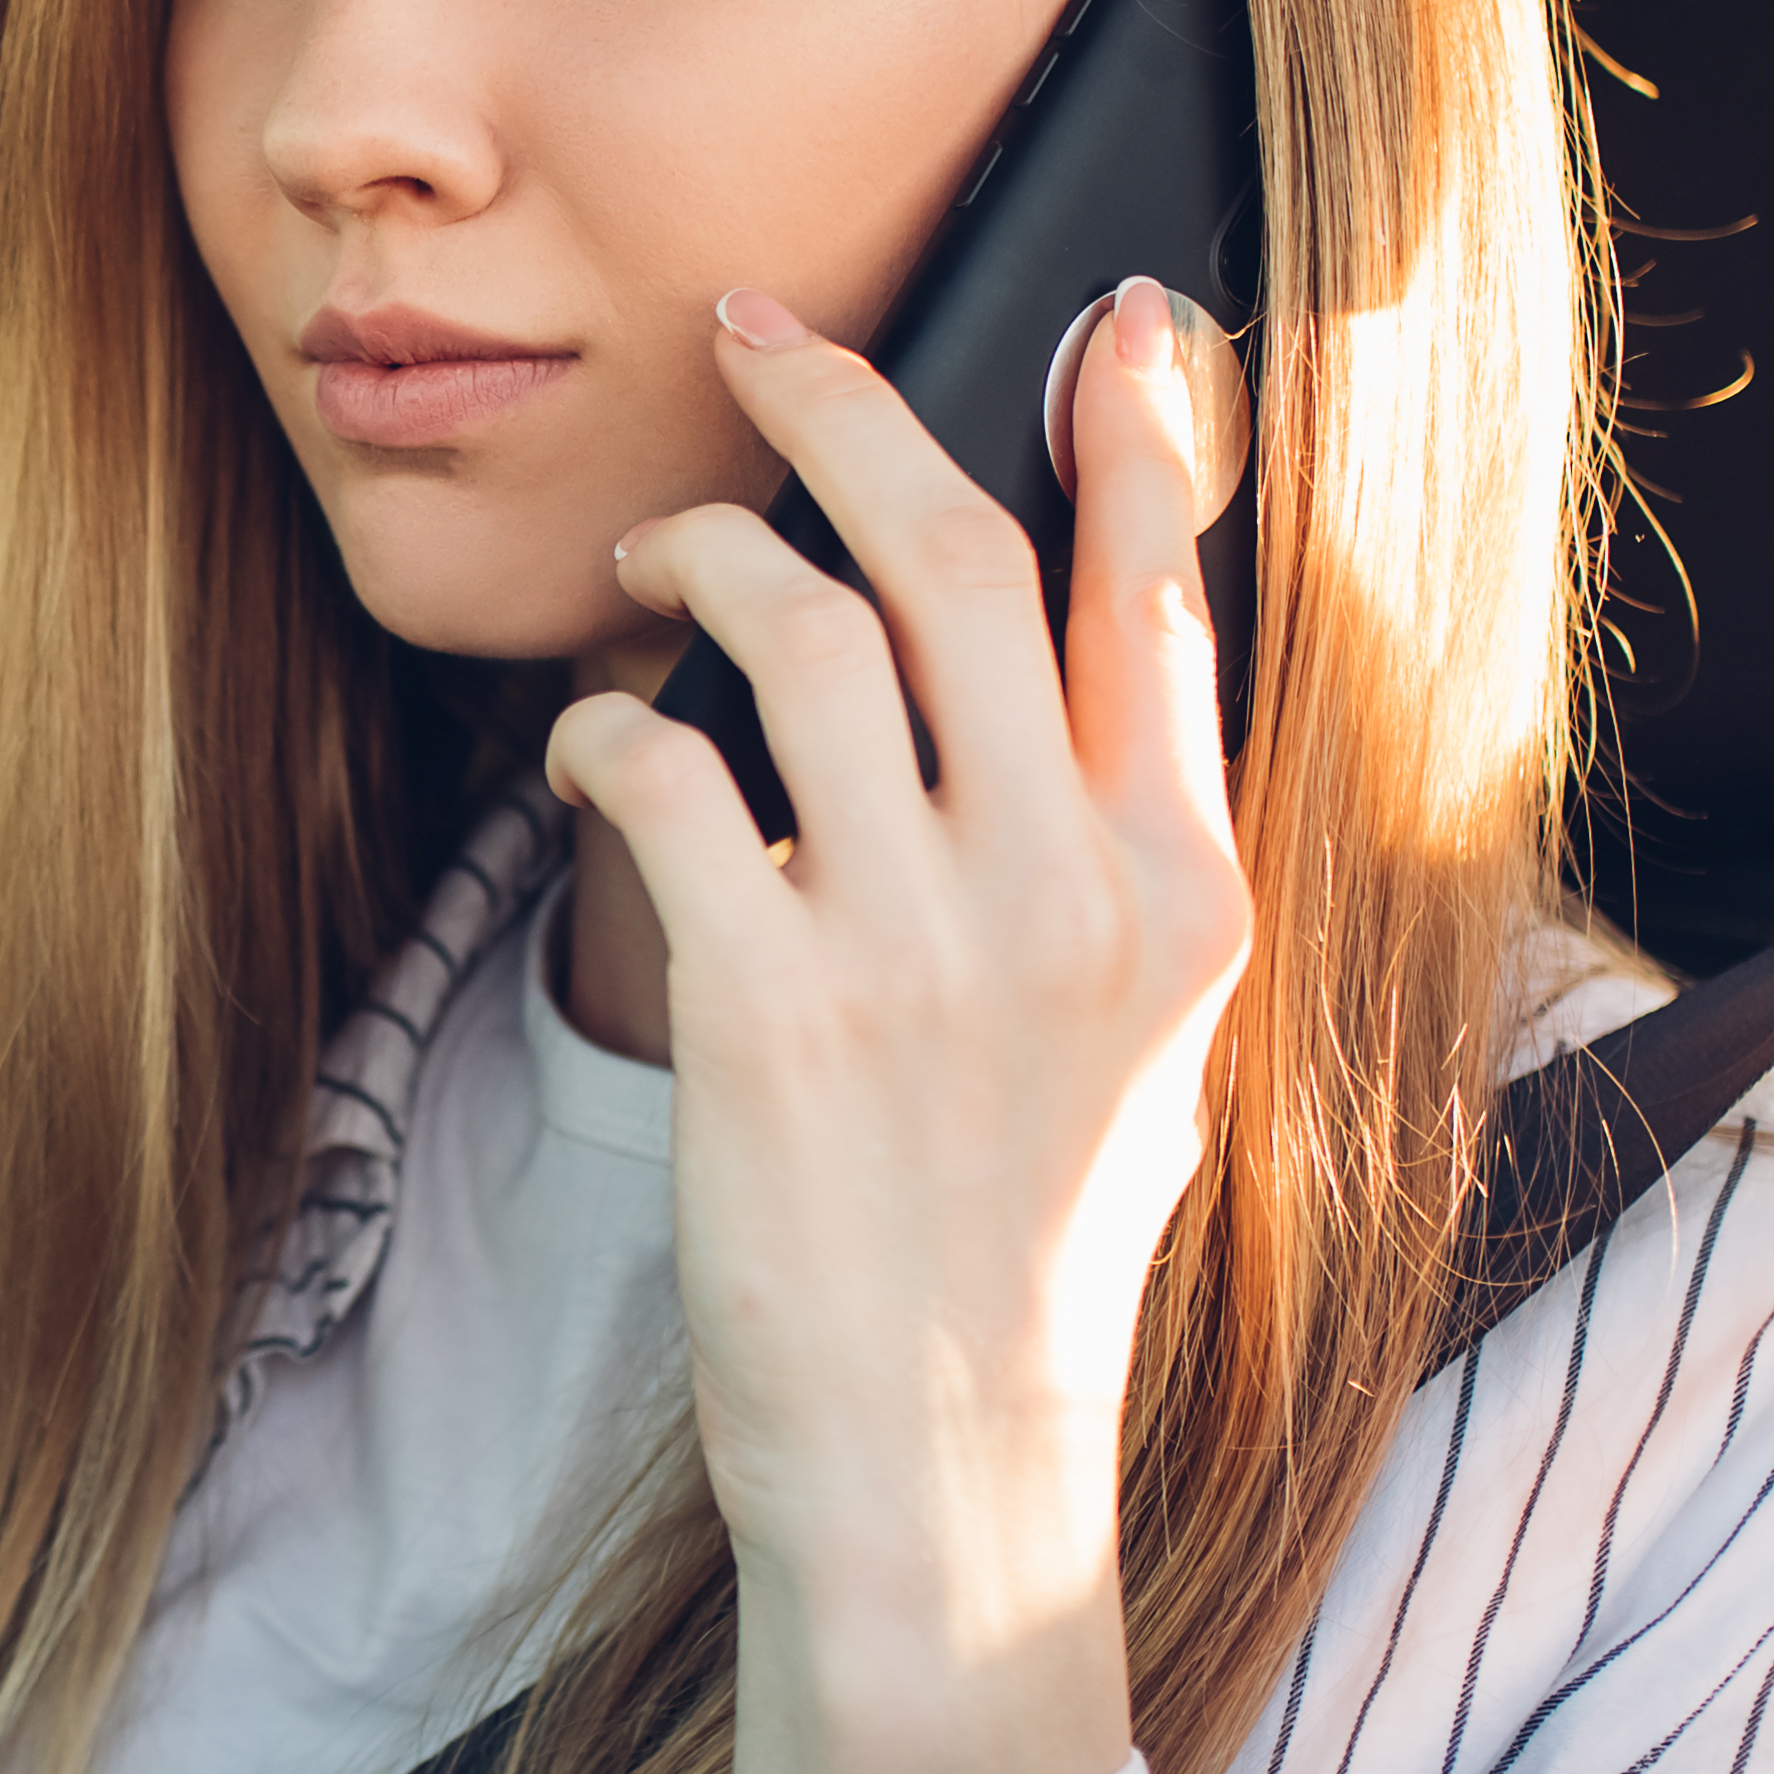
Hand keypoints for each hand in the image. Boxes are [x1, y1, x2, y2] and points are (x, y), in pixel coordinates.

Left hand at [548, 280, 1255, 1773]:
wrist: (946, 1457)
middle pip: (959, 555)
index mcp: (1184, 893)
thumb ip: (1128, 854)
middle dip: (847, 406)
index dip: (1131, 436)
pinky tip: (589, 747)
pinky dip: (609, 727)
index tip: (1104, 316)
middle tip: (759, 335)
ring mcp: (917, 943)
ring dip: (703, 558)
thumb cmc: (1026, 1242)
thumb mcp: (1153, 1040)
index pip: (1158, 603)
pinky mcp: (765, 1003)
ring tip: (653, 565)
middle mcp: (1067, 892)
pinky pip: (668, 775)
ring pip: (800, 629)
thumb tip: (1094, 662)